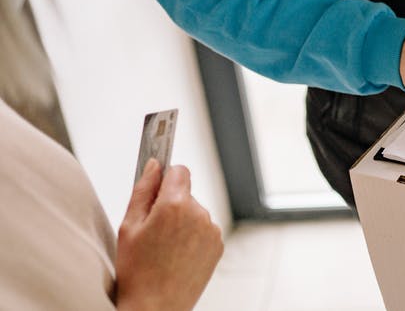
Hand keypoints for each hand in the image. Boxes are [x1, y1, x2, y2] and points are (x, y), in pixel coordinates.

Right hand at [116, 159, 223, 310]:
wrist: (156, 306)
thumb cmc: (137, 271)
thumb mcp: (129, 226)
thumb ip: (143, 190)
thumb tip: (154, 165)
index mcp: (176, 205)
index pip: (178, 170)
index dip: (165, 179)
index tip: (156, 190)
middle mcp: (200, 214)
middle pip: (185, 194)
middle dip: (170, 204)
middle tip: (152, 231)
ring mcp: (212, 230)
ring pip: (195, 213)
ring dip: (182, 222)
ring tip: (164, 249)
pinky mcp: (218, 245)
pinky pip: (203, 230)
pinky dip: (192, 237)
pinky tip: (177, 256)